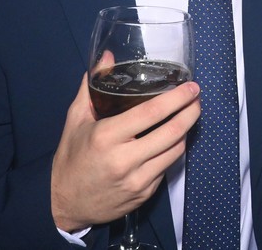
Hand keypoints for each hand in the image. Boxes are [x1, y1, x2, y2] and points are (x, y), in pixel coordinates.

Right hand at [50, 74, 200, 231]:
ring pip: (175, 151)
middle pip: (172, 132)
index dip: (176, 98)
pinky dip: (174, 150)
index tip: (190, 86)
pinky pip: (167, 167)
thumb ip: (91, 87)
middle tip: (197, 98)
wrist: (65, 204)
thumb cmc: (71, 158)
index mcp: (107, 136)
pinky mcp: (144, 194)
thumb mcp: (75, 120)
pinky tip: (174, 138)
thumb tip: (107, 56)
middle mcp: (124, 159)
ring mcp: (137, 180)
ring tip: (189, 114)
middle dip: (191, 112)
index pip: (151, 113)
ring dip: (187, 131)